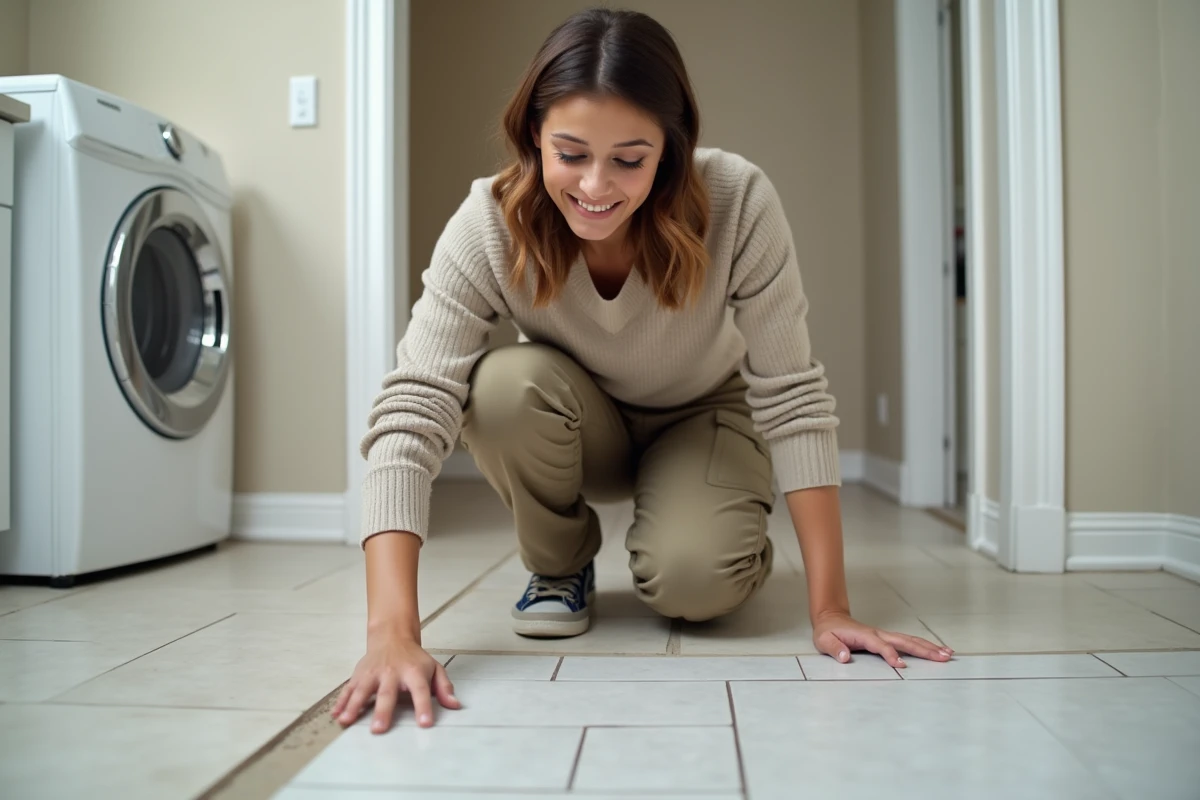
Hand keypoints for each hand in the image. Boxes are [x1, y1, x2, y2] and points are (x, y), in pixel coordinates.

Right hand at [332, 634, 460, 732]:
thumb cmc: (414, 658)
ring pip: (362, 690)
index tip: (425, 724)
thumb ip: (444, 687)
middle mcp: (391, 672)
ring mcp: (373, 674)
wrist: (392, 637)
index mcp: (413, 672)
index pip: (420, 691)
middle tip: (379, 729)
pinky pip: (348, 689)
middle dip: (382, 711)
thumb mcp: (434, 668)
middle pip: (387, 693)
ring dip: (354, 706)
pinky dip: (341, 702)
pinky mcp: (359, 675)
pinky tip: (336, 715)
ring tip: (346, 722)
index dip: (423, 707)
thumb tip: (455, 705)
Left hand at [812, 610, 952, 667]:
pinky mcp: (887, 637)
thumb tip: (845, 657)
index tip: (900, 665)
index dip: (889, 654)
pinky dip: (923, 646)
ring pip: (910, 640)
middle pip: (904, 640)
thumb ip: (835, 648)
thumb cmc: (828, 631)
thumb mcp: (824, 640)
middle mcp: (878, 633)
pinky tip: (936, 651)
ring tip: (947, 654)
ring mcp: (884, 634)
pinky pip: (907, 641)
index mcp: (864, 635)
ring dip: (928, 647)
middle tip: (942, 657)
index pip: (880, 645)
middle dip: (923, 649)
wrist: (830, 618)